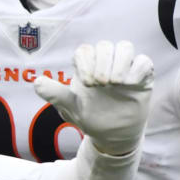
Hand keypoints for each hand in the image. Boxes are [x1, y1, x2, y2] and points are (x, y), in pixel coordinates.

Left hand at [33, 41, 153, 155]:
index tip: (87, 83)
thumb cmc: (88, 117)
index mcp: (86, 68)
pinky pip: (144, 62)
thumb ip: (55, 94)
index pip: (84, 50)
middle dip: (101, 62)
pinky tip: (129, 85)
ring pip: (125, 47)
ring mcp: (124, 69)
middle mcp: (105, 64)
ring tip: (114, 83)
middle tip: (100, 85)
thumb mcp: (70, 108)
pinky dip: (136, 70)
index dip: (85, 62)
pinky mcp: (141, 77)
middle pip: (104, 45)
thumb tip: (36, 82)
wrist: (110, 134)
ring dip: (119, 62)